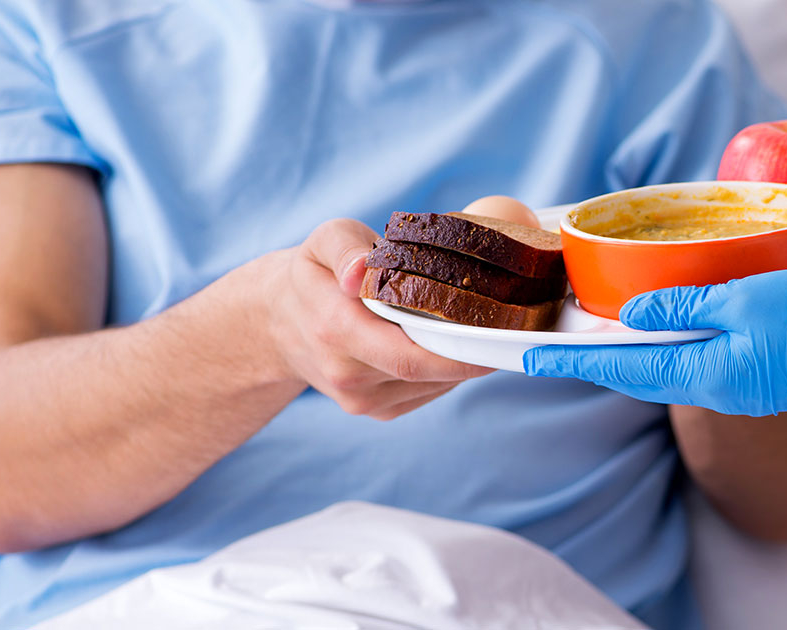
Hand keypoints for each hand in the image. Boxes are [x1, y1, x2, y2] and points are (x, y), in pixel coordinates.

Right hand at [266, 219, 492, 419]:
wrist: (276, 324)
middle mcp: (347, 375)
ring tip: (477, 329)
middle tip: (509, 331)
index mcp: (336, 330)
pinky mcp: (374, 411)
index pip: (410, 356)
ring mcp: (359, 401)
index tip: (499, 339)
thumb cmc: (312, 274)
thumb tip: (359, 273)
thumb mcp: (323, 240)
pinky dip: (445, 372)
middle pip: (428, 373)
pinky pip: (425, 394)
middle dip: (472, 355)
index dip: (459, 354)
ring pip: (433, 386)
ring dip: (460, 362)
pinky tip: (446, 344)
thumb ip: (343, 247)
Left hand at [524, 270, 786, 416]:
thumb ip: (685, 305)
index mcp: (704, 372)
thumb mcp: (745, 299)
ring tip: (593, 335)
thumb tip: (632, 312)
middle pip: (637, 371)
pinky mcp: (751, 377)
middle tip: (554, 343)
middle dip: (593, 358)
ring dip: (626, 352)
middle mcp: (712, 386)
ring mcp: (733, 385)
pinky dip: (664, 346)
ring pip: (663, 367)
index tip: (530, 357)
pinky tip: (656, 329)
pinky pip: (693, 362)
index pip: (621, 366)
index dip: (573, 360)